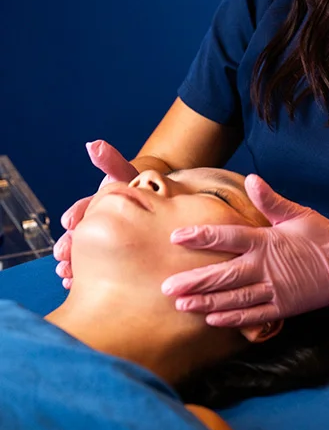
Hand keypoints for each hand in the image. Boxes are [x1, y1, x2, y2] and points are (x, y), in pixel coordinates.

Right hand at [52, 140, 138, 286]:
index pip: (82, 210)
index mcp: (96, 206)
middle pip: (78, 238)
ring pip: (83, 256)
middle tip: (64, 256)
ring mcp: (102, 244)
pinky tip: (74, 285)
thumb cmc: (143, 189)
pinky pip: (96, 271)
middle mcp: (95, 225)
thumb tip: (93, 144)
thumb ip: (111, 162)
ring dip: (72, 265)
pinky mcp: (112, 261)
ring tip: (66, 274)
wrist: (162, 205)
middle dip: (68, 247)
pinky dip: (83, 278)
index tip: (70, 222)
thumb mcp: (128, 175)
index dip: (76, 215)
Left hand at [161, 174, 328, 326]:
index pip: (228, 237)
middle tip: (166, 286)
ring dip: (206, 302)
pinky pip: (253, 317)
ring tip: (181, 304)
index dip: (201, 237)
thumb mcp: (298, 213)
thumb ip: (271, 200)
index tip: (176, 236)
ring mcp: (275, 290)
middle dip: (194, 280)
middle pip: (224, 275)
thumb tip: (252, 179)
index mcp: (268, 241)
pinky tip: (211, 319)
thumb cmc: (322, 236)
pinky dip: (232, 319)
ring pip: (234, 299)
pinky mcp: (283, 308)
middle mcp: (267, 267)